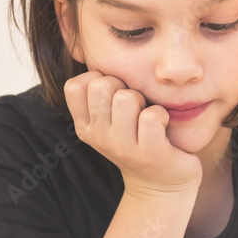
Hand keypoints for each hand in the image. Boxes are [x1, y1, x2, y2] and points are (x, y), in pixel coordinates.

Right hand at [64, 71, 202, 196]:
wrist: (160, 185)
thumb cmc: (137, 141)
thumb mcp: (109, 120)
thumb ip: (100, 94)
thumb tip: (91, 52)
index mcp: (85, 126)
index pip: (75, 85)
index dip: (98, 78)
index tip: (114, 94)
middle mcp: (99, 137)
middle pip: (102, 84)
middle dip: (123, 86)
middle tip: (135, 106)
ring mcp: (123, 147)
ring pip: (127, 98)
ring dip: (144, 101)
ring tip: (147, 116)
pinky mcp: (150, 154)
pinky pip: (152, 116)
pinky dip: (162, 115)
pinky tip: (162, 126)